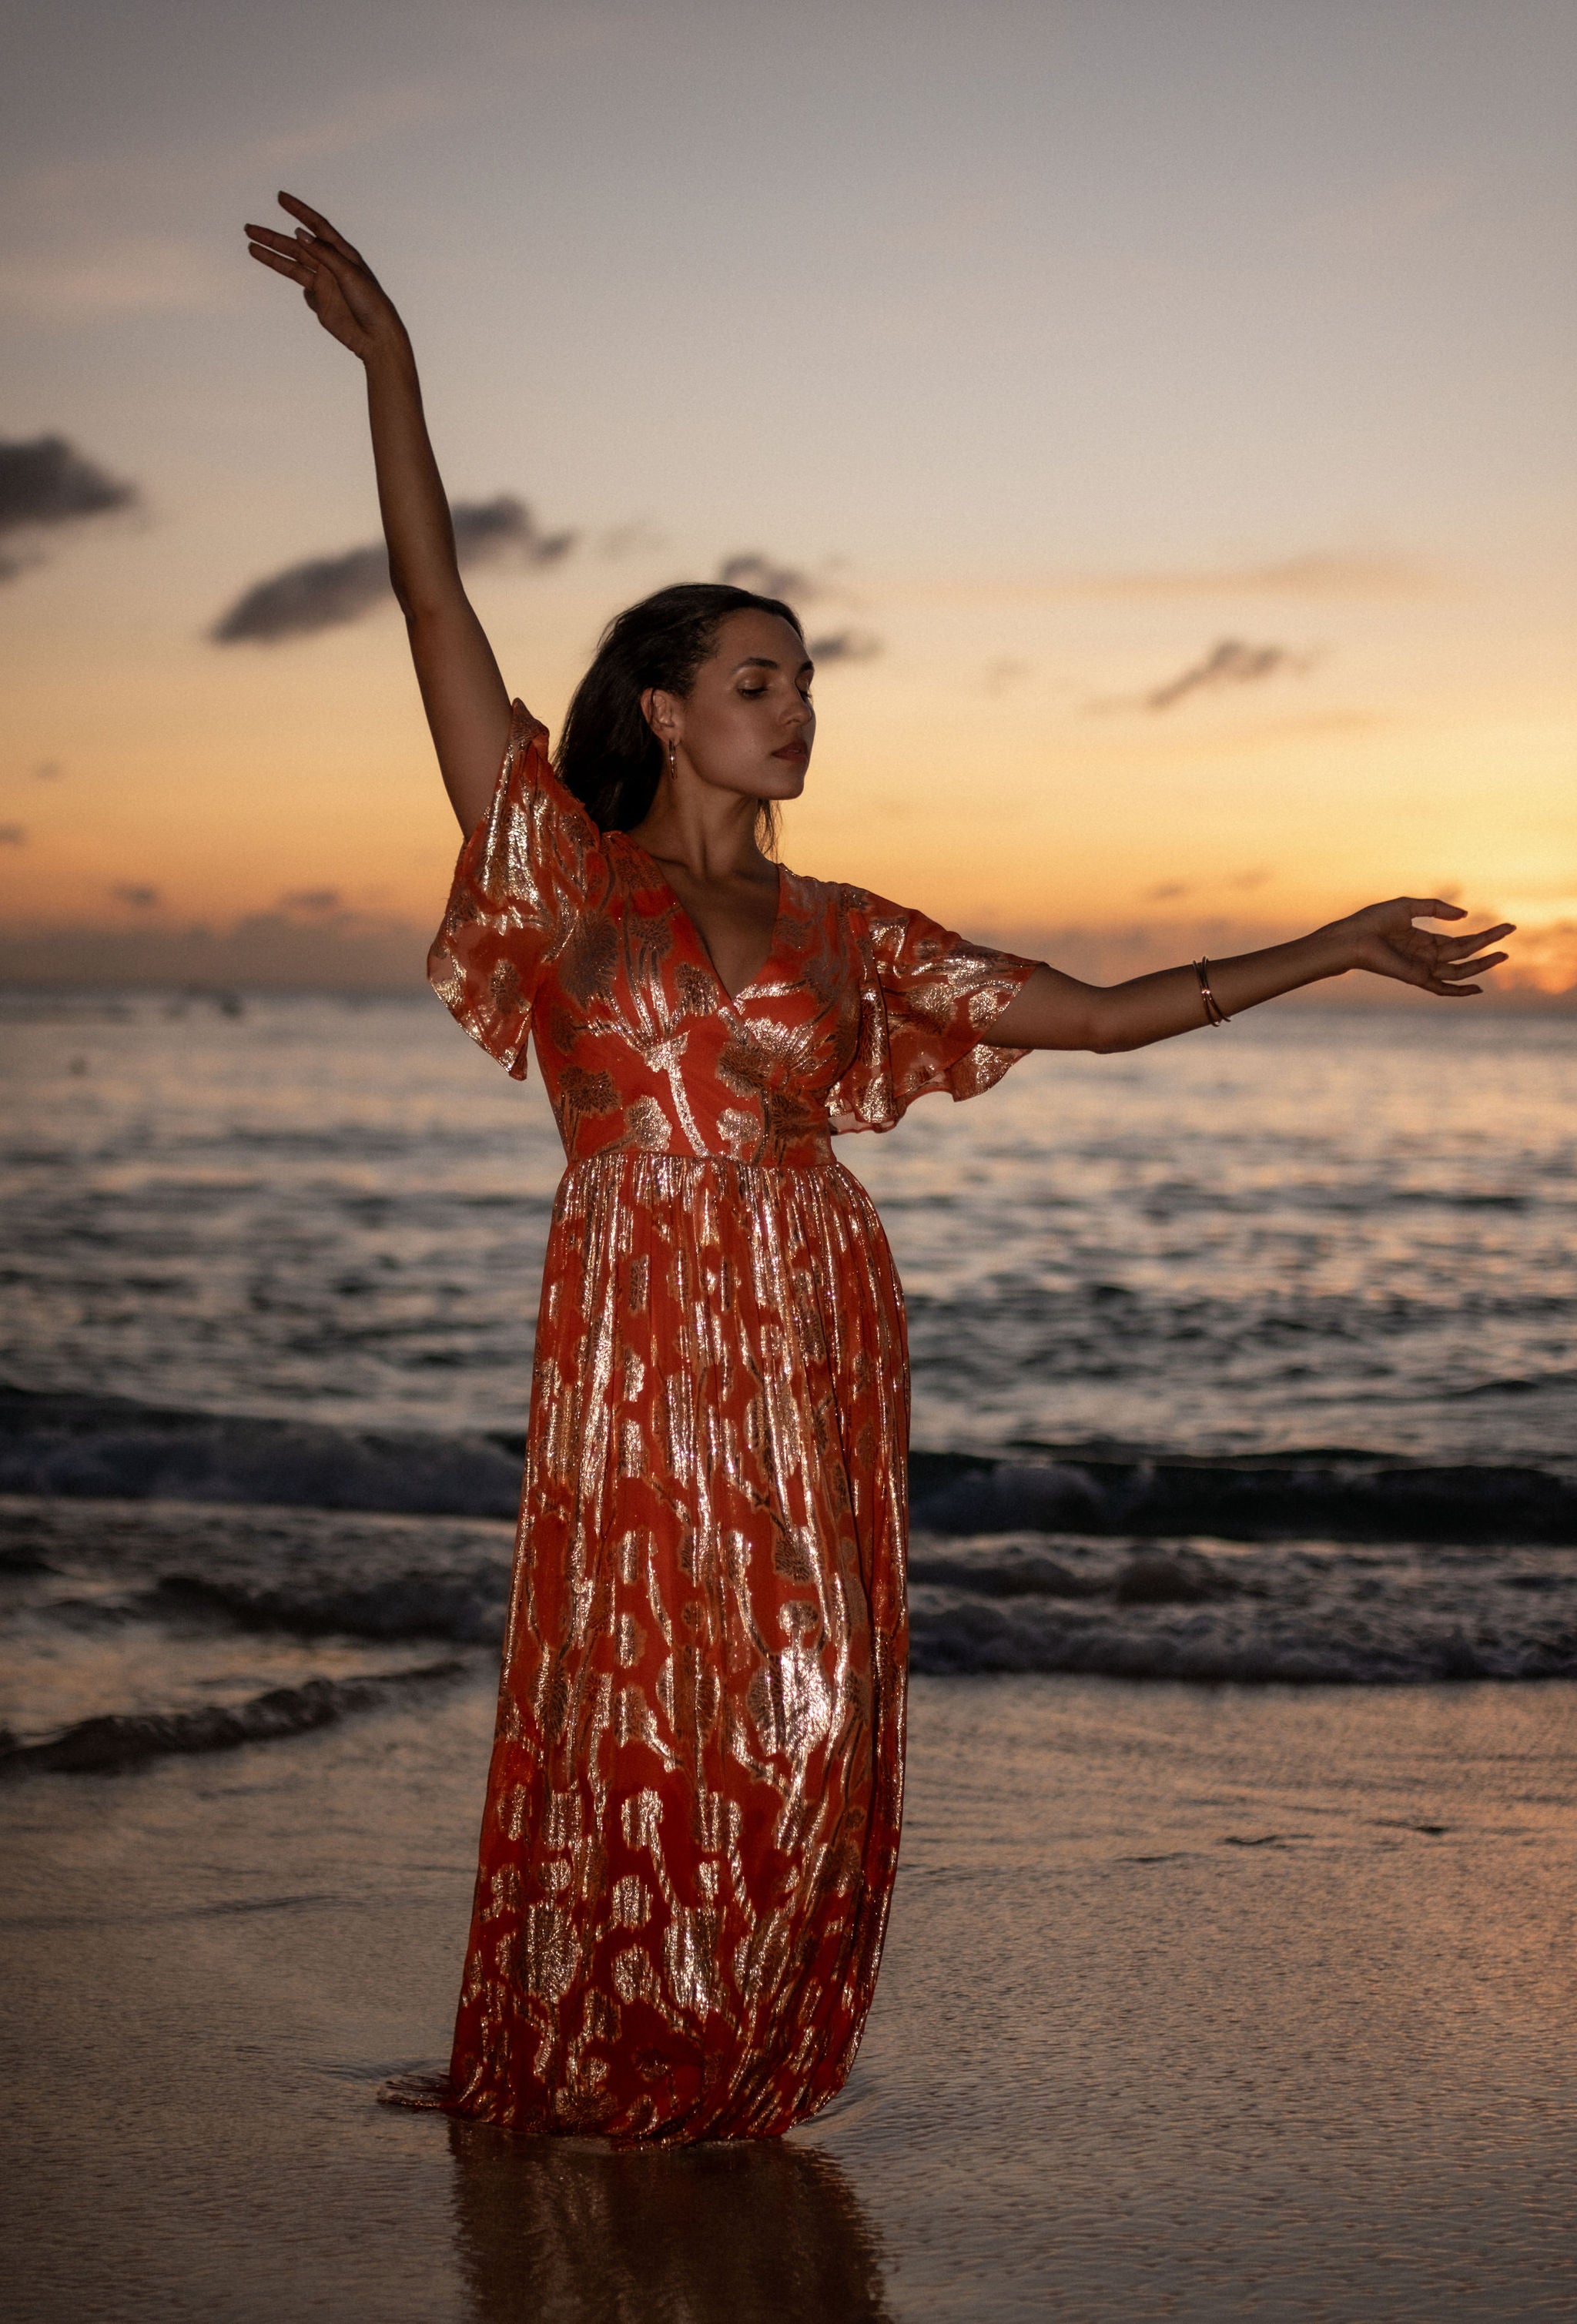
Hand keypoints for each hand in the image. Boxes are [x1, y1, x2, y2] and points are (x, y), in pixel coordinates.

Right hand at [243, 192, 406, 364]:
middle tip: (250, 228)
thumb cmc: (371, 302)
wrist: (376, 337)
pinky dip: (302, 291)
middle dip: (273, 237)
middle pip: (296, 246)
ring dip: (273, 257)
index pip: (315, 225)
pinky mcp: (320, 302)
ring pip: (293, 266)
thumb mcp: (349, 273)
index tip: (280, 197)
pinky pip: (306, 293)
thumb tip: (300, 234)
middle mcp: (330, 265)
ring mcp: (324, 284)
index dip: (298, 210)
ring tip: (251, 247)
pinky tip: (311, 297)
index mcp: (341, 253)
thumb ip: (324, 254)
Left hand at [1328, 897, 1514, 997]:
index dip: (1483, 935)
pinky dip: (1459, 991)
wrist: (1353, 937)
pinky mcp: (1416, 977)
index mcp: (1425, 941)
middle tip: (1511, 931)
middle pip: (1465, 953)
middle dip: (1488, 944)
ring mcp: (1423, 968)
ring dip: (1482, 964)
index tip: (1506, 926)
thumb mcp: (1409, 906)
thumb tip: (1464, 915)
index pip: (1460, 941)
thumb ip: (1436, 908)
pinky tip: (1477, 989)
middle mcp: (1426, 956)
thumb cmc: (1373, 921)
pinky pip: (1441, 988)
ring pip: (1460, 970)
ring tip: (1503, 955)